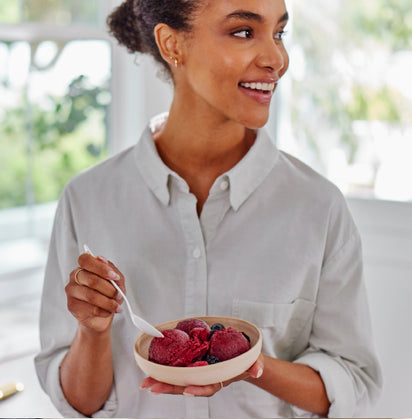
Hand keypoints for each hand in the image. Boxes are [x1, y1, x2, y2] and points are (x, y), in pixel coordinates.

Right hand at [66, 252, 124, 333]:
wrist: (99, 315)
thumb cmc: (107, 294)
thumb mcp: (116, 281)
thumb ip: (112, 270)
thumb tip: (102, 259)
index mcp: (85, 267)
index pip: (86, 260)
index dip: (101, 268)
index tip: (114, 276)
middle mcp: (75, 276)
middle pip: (92, 280)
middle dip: (110, 289)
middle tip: (118, 295)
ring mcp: (71, 291)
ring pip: (91, 296)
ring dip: (108, 303)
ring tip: (116, 306)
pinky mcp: (72, 305)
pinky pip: (91, 309)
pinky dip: (104, 311)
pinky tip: (108, 311)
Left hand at [140, 354, 263, 396]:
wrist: (239, 357)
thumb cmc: (245, 360)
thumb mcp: (253, 361)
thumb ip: (255, 366)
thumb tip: (257, 371)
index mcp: (219, 379)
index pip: (208, 387)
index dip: (198, 389)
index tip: (187, 390)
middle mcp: (205, 378)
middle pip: (186, 385)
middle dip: (169, 388)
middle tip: (152, 387)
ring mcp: (197, 372)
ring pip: (178, 379)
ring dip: (162, 381)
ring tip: (145, 382)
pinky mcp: (191, 364)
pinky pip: (177, 369)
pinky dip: (164, 370)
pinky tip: (152, 369)